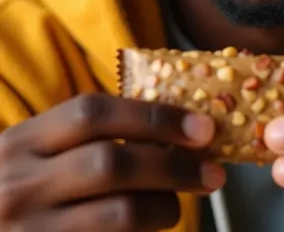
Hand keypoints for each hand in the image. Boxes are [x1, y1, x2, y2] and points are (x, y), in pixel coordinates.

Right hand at [0, 93, 224, 230]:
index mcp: (22, 142)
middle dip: (172, 164)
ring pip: (120, 213)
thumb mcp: (34, 154)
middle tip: (213, 169)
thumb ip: (84, 137)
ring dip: (165, 205)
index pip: (93, 113)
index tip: (200, 125)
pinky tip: (152, 226)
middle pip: (112, 162)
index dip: (153, 116)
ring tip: (179, 203)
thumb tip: (171, 127)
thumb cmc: (19, 189)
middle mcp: (21, 185)